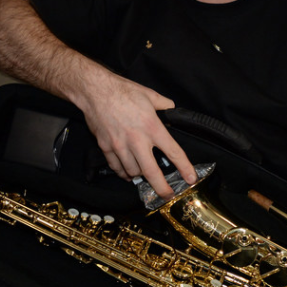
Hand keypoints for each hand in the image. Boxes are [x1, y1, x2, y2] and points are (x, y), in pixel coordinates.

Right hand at [80, 74, 196, 198]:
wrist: (95, 91)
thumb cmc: (123, 91)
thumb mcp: (150, 94)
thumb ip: (164, 105)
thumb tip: (171, 110)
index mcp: (152, 127)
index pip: (173, 152)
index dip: (185, 168)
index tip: (191, 179)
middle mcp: (137, 140)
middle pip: (151, 172)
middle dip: (162, 188)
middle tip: (168, 195)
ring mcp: (120, 146)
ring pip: (133, 172)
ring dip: (140, 176)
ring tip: (144, 175)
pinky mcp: (106, 147)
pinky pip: (116, 167)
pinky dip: (123, 173)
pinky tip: (127, 172)